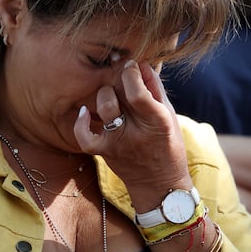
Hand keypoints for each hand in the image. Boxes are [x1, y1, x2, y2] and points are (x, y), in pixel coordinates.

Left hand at [73, 60, 189, 199]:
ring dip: (106, 93)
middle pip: (120, 93)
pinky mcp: (105, 152)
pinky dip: (81, 123)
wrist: (159, 187)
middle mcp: (136, 132)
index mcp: (158, 121)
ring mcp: (118, 143)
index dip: (132, 72)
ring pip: (104, 107)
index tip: (132, 65)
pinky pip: (85, 136)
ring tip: (112, 93)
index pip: (137, 91)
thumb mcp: (170, 116)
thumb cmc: (168, 146)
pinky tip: (85, 112)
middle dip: (120, 77)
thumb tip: (141, 64)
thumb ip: (156, 90)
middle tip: (122, 75)